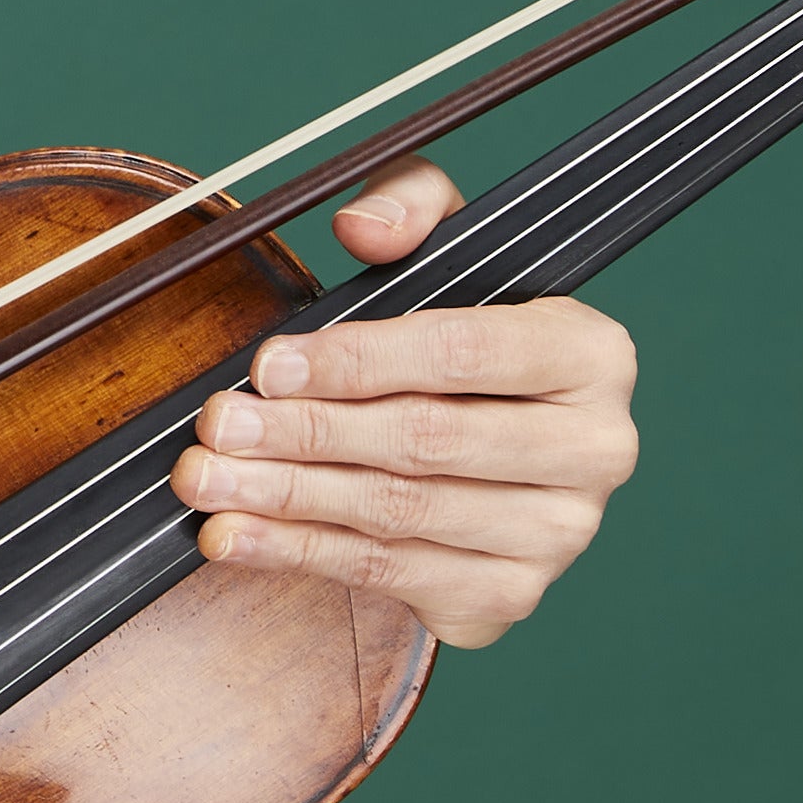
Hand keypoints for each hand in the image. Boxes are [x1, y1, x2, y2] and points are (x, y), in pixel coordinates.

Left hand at [170, 165, 640, 647]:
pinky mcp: (507, 595)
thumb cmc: (460, 346)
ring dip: (288, 498)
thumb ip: (410, 207)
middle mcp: (595, 448)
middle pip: (427, 441)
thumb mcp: (445, 255)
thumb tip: (364, 227)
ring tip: (207, 478)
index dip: (359, 360)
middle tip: (219, 425)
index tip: (270, 365)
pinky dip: (299, 554)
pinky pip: (388, 574)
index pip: (466, 352)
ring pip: (399, 512)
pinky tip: (236, 535)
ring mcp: (558, 533)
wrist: (487, 461)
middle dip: (306, 432)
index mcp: (592, 353)